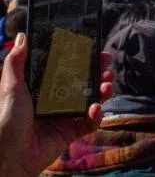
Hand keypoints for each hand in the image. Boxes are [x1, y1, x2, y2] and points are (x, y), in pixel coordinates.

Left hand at [0, 33, 113, 176]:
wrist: (9, 156)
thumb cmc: (6, 121)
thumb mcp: (10, 88)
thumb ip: (16, 63)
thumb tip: (22, 37)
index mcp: (43, 88)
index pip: (68, 69)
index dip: (84, 59)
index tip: (96, 50)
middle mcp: (57, 100)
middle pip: (85, 83)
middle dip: (99, 73)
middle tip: (107, 66)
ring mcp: (66, 116)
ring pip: (92, 100)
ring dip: (103, 91)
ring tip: (107, 85)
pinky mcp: (72, 132)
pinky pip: (90, 122)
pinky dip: (96, 116)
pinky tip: (95, 109)